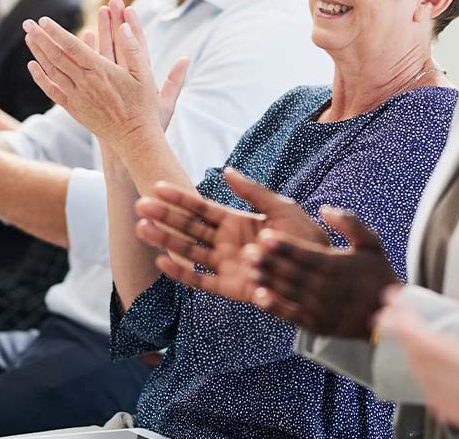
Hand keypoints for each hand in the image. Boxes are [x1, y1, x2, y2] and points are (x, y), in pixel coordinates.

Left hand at [24, 0, 187, 151]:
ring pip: (52, 71)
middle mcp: (85, 82)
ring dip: (38, 53)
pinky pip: (53, 91)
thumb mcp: (145, 75)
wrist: (134, 137)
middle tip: (27, 23)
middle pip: (57, 56)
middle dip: (41, 37)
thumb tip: (125, 27)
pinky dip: (40, 78)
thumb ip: (134, 49)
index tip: (44, 20)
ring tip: (28, 38)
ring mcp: (77, 96)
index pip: (72, 46)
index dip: (56, 32)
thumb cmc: (142, 106)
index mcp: (101, 71)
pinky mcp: (74, 109)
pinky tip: (32, 66)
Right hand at [134, 168, 328, 302]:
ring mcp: (225, 264)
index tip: (157, 187)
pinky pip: (201, 280)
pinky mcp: (230, 287)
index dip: (179, 198)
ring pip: (189, 250)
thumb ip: (253, 192)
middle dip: (164, 217)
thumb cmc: (304, 236)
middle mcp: (226, 242)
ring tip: (142, 228)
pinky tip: (162, 262)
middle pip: (188, 227)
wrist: (319, 271)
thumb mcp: (281, 208)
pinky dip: (182, 273)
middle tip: (140, 206)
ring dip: (166, 240)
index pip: (201, 208)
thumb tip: (226, 171)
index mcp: (236, 220)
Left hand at [250, 208, 398, 337]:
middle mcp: (327, 288)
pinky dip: (273, 306)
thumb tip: (325, 209)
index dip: (285, 246)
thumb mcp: (372, 243)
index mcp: (338, 266)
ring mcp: (320, 308)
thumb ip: (351, 223)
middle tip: (247, 251)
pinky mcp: (315, 324)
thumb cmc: (377, 275)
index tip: (265, 235)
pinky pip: (290, 315)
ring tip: (248, 269)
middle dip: (269, 262)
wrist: (385, 316)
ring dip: (266, 281)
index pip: (306, 255)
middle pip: (292, 273)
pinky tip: (258, 296)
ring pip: (287, 292)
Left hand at [377, 272, 458, 438]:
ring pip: (435, 390)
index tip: (392, 306)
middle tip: (389, 315)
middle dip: (405, 338)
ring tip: (406, 341)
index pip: (441, 347)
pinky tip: (435, 383)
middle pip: (429, 368)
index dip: (411, 325)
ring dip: (415, 362)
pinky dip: (434, 388)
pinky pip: (451, 408)